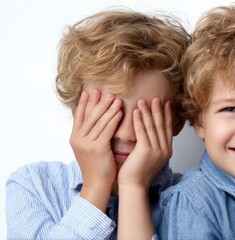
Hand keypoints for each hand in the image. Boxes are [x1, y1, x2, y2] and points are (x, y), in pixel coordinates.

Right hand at [72, 89, 121, 207]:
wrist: (97, 183)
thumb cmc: (96, 165)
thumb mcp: (86, 146)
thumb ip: (84, 132)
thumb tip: (80, 116)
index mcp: (74, 137)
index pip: (79, 115)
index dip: (85, 102)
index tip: (90, 91)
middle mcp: (78, 139)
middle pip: (89, 115)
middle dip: (98, 102)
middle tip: (106, 90)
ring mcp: (86, 143)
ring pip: (98, 121)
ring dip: (108, 108)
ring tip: (116, 98)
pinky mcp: (97, 148)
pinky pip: (106, 130)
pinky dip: (113, 119)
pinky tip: (120, 112)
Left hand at [118, 98, 173, 188]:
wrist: (134, 186)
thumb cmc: (137, 173)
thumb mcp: (150, 157)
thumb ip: (153, 145)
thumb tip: (151, 133)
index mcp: (167, 150)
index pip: (167, 128)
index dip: (167, 115)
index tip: (166, 103)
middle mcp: (164, 149)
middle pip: (161, 125)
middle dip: (159, 110)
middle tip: (156, 98)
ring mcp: (156, 150)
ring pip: (152, 126)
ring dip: (148, 112)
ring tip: (144, 100)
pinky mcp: (146, 150)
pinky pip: (142, 132)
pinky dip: (139, 120)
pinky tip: (137, 111)